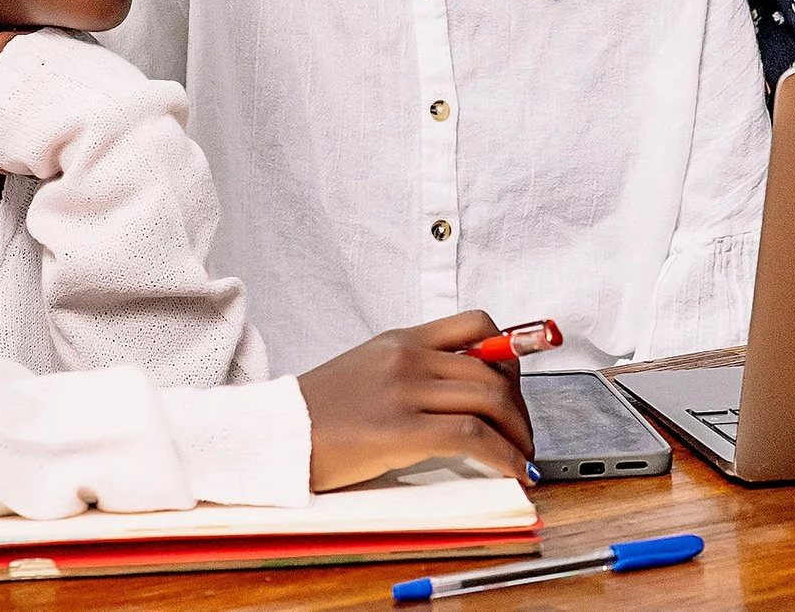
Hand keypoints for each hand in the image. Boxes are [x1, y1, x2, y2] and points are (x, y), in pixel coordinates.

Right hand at [298, 311, 534, 489]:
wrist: (271, 435)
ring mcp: (404, 391)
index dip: (511, 352)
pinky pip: (472, 438)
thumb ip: (411, 372)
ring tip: (522, 455)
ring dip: (517, 432)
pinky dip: (503, 455)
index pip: (476, 324)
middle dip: (519, 406)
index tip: (519, 382)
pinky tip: (513, 470)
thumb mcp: (366, 371)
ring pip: (489, 401)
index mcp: (400, 340)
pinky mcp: (399, 430)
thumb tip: (460, 390)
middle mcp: (408, 358)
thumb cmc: (316, 413)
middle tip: (523, 433)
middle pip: (492, 371)